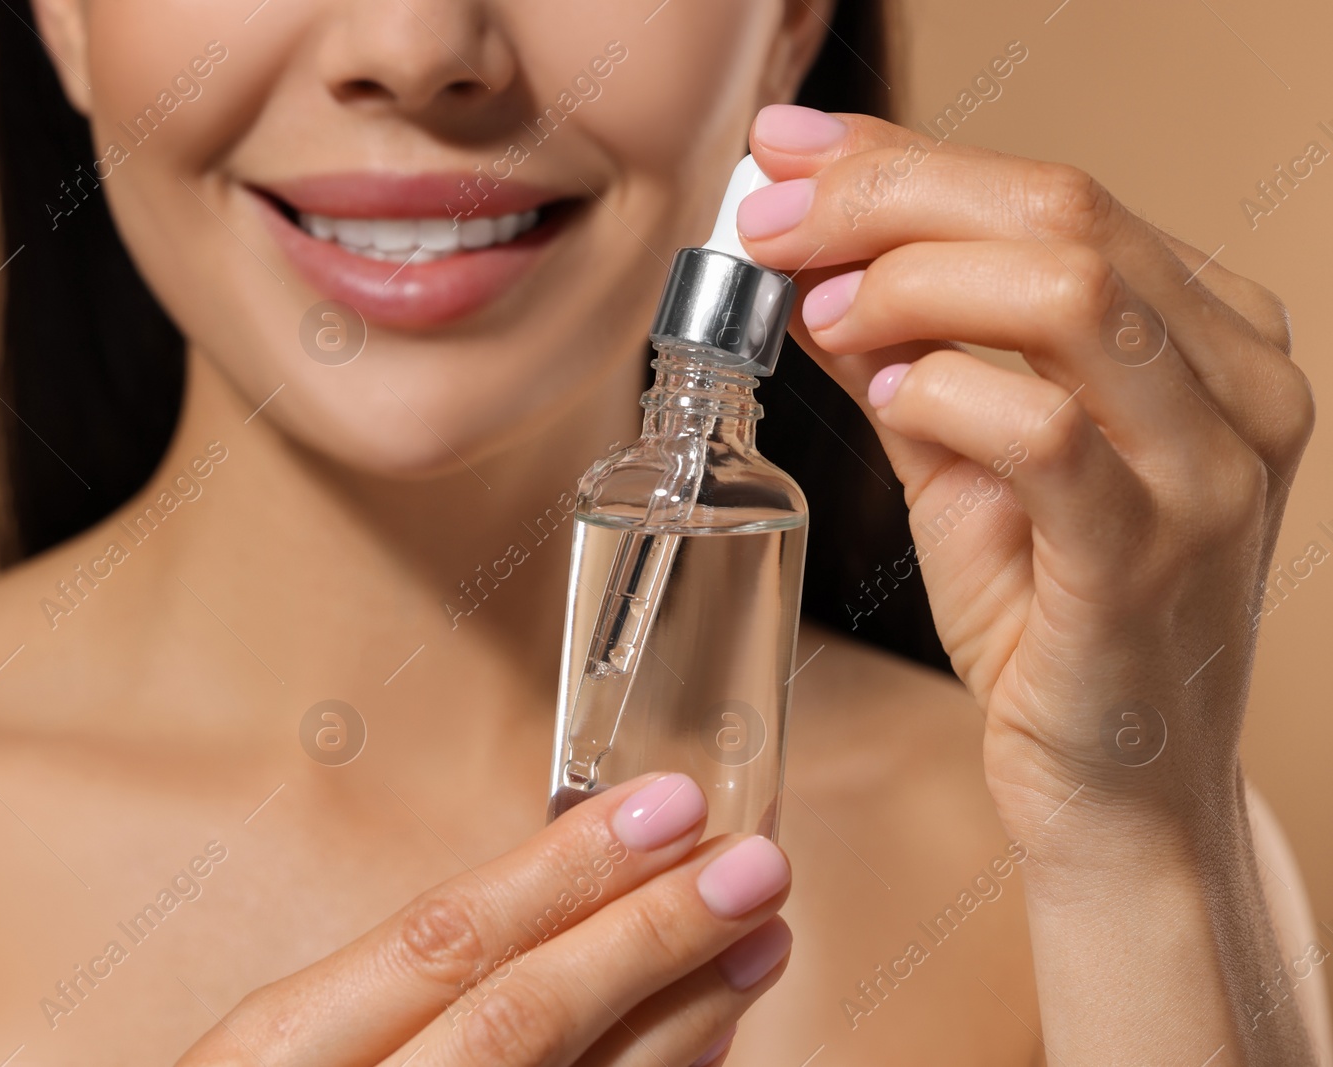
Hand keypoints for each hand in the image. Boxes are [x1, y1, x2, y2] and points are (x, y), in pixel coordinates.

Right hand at [175, 773, 791, 1065]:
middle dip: (651, 936)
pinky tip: (712, 1046)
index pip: (446, 944)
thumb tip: (554, 904)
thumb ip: (390, 996)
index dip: (569, 871)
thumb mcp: (281, 1055)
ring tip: (758, 940)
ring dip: (681, 1018)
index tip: (669, 807)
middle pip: (523, 1020)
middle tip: (755, 865)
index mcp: (280, 1059)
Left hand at [740, 105, 1313, 858]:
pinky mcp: (1147, 562)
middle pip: (1063, 215)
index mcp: (1211, 337)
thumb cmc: (1049, 618)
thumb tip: (805, 255)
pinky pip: (1043, 432)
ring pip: (1069, 295)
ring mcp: (1209, 474)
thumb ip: (905, 352)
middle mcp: (1238, 386)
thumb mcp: (968, 459)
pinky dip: (944, 390)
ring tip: (820, 314)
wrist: (1112, 787)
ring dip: (909, 283)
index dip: (904, 159)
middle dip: (887, 196)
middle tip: (771, 222)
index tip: (785, 159)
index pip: (1059, 195)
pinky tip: (885, 391)